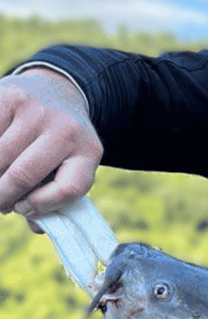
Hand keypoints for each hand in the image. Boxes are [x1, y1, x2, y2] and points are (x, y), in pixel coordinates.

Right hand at [0, 68, 102, 216]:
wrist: (55, 91)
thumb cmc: (59, 143)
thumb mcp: (69, 165)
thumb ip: (55, 195)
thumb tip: (36, 227)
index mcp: (88, 151)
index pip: (70, 187)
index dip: (43, 205)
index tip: (22, 209)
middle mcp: (65, 129)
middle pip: (24, 174)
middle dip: (2, 196)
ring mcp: (36, 110)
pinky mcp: (8, 96)